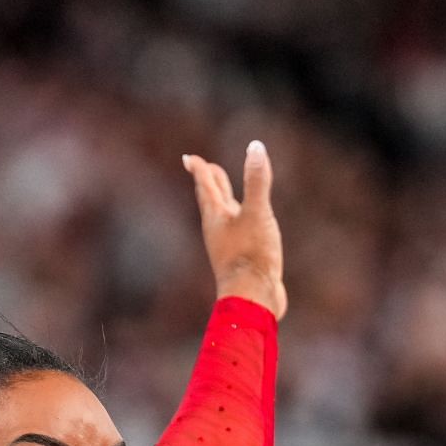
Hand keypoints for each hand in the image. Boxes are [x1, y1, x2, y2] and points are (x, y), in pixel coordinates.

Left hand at [182, 142, 285, 320]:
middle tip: (202, 169)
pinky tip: (245, 228)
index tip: (188, 158)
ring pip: (223, 217)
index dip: (199, 169)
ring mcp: (228, 244)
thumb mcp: (257, 213)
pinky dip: (239, 221)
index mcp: (216, 216)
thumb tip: (255, 147)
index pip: (206, 185)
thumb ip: (256, 181)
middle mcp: (218, 229)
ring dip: (222, 202)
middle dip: (208, 182)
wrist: (253, 299)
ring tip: (224, 195)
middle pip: (211, 199)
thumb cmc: (251, 255)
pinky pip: (237, 233)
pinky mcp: (241, 258)